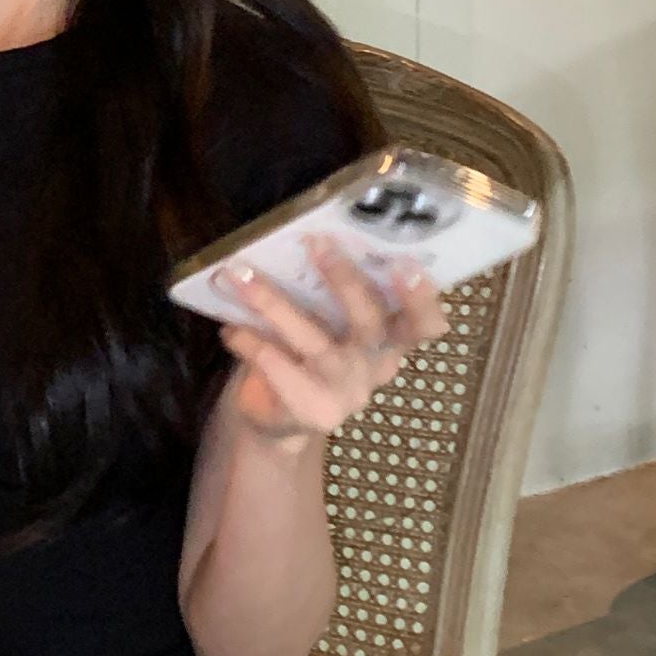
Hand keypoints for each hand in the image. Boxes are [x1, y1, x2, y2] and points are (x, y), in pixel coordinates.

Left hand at [216, 240, 445, 446]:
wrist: (277, 418)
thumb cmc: (305, 353)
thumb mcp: (325, 321)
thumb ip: (327, 291)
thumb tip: (303, 237)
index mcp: (389, 340)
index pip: (424, 323)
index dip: (421, 298)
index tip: (405, 264)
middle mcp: (375, 365)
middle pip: (371, 325)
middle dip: (346, 282)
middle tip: (318, 243)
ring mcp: (347, 392)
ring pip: (314, 341)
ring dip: (273, 303)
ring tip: (240, 275)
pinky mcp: (313, 411)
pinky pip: (279, 367)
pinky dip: (251, 341)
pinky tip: (231, 328)